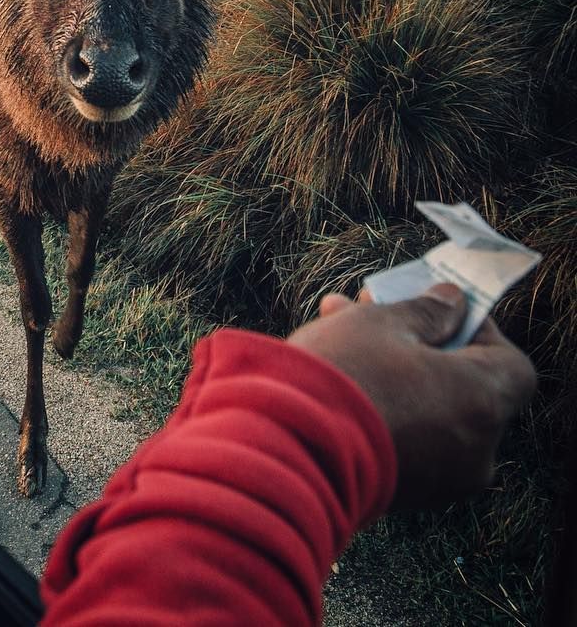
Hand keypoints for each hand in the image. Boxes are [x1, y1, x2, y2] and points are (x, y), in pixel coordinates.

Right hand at [288, 283, 535, 508]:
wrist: (287, 449)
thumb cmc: (344, 377)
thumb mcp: (382, 323)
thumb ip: (426, 310)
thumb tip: (453, 304)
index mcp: (480, 403)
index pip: (510, 365)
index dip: (477, 330)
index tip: (437, 307)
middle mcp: (472, 450)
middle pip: (460, 384)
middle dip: (418, 340)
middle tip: (372, 304)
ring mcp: (438, 480)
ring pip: (427, 409)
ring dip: (393, 367)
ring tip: (334, 322)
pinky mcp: (402, 494)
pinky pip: (406, 439)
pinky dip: (384, 405)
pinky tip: (335, 370)